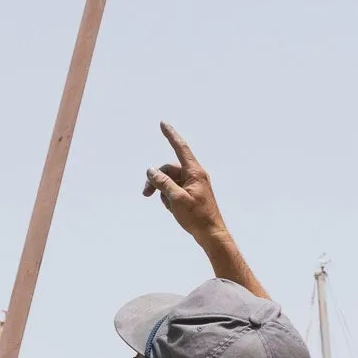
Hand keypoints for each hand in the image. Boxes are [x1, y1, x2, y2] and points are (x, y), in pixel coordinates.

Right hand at [144, 124, 223, 242]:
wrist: (211, 234)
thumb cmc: (197, 217)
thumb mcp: (176, 199)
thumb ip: (162, 183)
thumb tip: (151, 170)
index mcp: (195, 172)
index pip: (181, 148)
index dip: (171, 135)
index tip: (163, 123)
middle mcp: (194, 175)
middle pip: (169, 169)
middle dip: (156, 180)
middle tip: (145, 194)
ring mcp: (193, 185)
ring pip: (170, 181)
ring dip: (162, 191)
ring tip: (167, 206)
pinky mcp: (191, 194)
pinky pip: (174, 190)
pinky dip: (169, 198)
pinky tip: (173, 210)